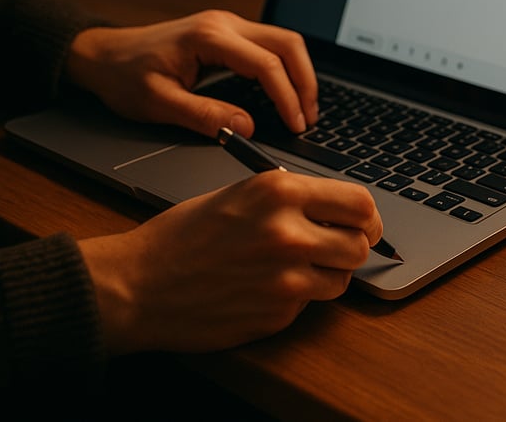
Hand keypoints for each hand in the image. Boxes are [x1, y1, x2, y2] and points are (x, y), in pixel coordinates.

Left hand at [65, 10, 318, 136]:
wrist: (102, 55)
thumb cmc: (124, 77)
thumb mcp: (158, 103)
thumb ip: (204, 115)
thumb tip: (246, 128)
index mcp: (209, 37)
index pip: (266, 64)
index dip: (287, 97)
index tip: (295, 125)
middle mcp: (224, 24)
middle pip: (288, 44)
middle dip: (305, 82)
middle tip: (308, 117)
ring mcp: (228, 25)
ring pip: (284, 42)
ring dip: (300, 74)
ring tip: (303, 109)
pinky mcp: (228, 34)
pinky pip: (270, 46)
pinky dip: (285, 70)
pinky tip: (285, 95)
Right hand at [78, 171, 382, 353]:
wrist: (138, 285)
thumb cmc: (181, 236)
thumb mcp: (238, 195)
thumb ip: (289, 199)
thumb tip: (336, 209)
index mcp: (278, 191)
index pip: (359, 202)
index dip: (368, 216)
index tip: (365, 224)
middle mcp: (288, 232)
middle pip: (359, 244)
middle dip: (352, 247)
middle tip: (336, 248)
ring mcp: (286, 278)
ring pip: (342, 279)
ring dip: (327, 275)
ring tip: (293, 268)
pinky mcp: (278, 313)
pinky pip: (309, 304)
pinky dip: (296, 299)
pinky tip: (262, 289)